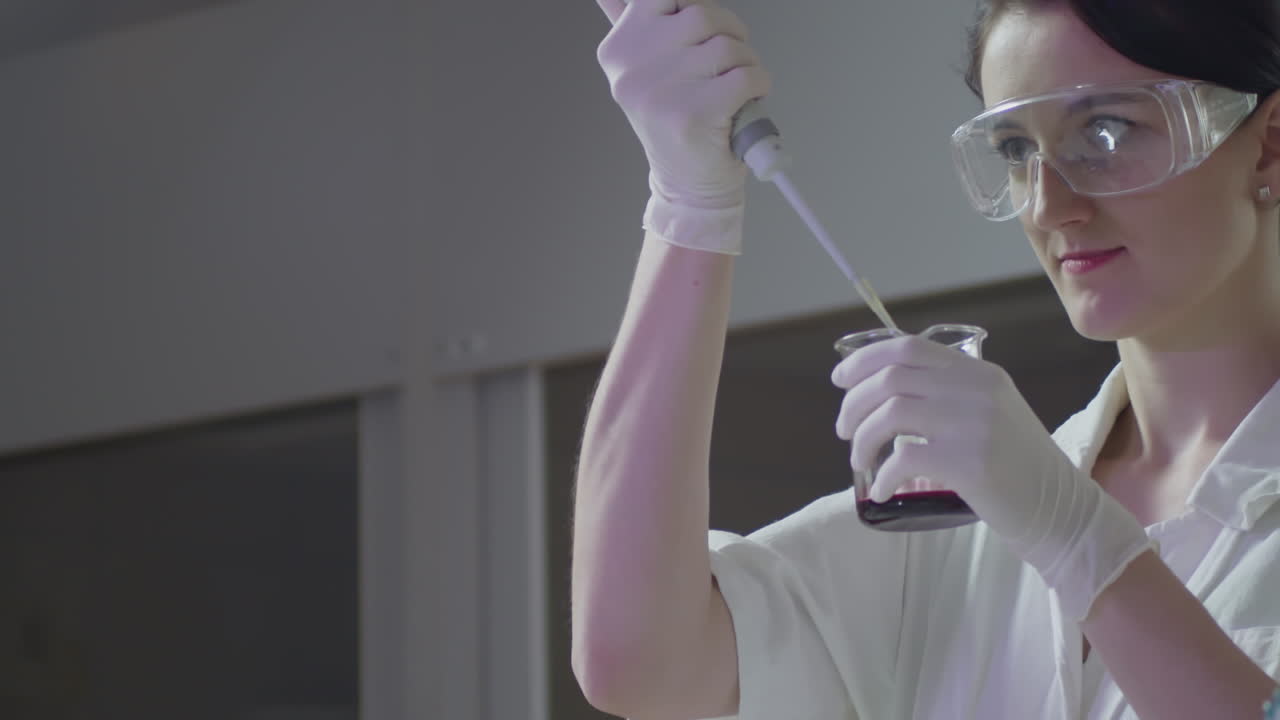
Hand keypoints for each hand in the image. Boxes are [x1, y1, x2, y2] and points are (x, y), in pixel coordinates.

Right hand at [595, 0, 771, 210]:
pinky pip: (746, 75)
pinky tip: (745, 102)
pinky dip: (758, 85)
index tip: (702, 34)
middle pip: (702, 15)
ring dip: (746, 63)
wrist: (687, 185)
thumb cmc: (677, 120)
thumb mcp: (648, 69)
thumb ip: (642, 26)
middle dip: (728, 34)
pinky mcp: (694, 114)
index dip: (696, 10)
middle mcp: (631, 68)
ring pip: (728, 45)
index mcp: (617, 50)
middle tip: (727, 63)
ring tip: (734, 88)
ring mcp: (660, 91)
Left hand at [831, 334, 1154, 620]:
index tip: (839, 380)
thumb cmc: (1017, 467)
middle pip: (890, 378)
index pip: (907, 347)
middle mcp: (975, 389)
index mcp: (978, 372)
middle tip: (842, 430)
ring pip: (889, 413)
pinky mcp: (969, 462)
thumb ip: (947, 394)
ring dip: (861, 438)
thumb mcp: (989, 412)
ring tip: (858, 460)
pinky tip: (883, 490)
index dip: (864, 359)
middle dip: (853, 404)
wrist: (1062, 509)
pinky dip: (883, 475)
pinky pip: (903, 458)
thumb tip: (882, 392)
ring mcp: (973, 423)